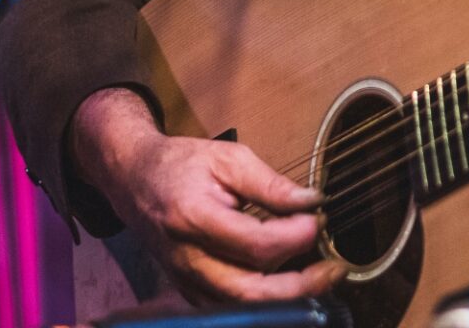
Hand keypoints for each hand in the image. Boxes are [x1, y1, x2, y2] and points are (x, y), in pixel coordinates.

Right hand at [71, 88, 345, 305]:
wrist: (133, 179)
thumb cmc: (181, 164)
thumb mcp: (228, 158)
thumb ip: (270, 184)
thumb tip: (312, 203)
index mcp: (193, 217)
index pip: (254, 244)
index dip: (294, 237)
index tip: (319, 220)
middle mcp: (186, 257)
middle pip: (249, 292)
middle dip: (300, 286)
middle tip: (335, 268)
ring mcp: (185, 279)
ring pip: (241, 307)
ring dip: (287, 298)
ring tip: (321, 278)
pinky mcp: (188, 290)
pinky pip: (230, 309)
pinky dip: (265, 303)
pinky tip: (291, 283)